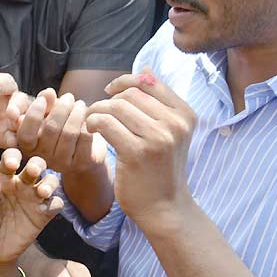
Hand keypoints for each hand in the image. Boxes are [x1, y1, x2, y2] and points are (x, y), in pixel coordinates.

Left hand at [0, 64, 42, 147]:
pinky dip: (16, 140)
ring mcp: (15, 119)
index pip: (6, 82)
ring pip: (24, 120)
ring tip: (18, 125)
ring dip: (24, 123)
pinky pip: (17, 138)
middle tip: (11, 112)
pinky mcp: (11, 135)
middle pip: (21, 102)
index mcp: (5, 84)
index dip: (0, 86)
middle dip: (17, 106)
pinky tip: (12, 142)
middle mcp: (15, 101)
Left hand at [0, 149, 62, 265]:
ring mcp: (33, 199)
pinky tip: (46, 209)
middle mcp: (20, 184)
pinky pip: (55, 204)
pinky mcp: (42, 215)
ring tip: (43, 192)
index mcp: (2, 177)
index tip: (11, 165)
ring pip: (50, 180)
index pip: (11, 158)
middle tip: (32, 172)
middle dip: (37, 164)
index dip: (13, 157)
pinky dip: (55, 203)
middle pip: (36, 164)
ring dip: (50, 182)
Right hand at [15, 91, 106, 176]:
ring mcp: (62, 163)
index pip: (26, 134)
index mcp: (28, 147)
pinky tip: (88, 117)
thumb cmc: (59, 126)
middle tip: (69, 97)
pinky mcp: (81, 163)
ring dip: (76, 113)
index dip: (34, 114)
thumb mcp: (47, 113)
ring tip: (80, 104)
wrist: (82, 150)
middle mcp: (43, 158)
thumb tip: (49, 93)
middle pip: (51, 129)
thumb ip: (45, 101)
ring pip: (69, 133)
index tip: (43, 98)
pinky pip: (85, 138)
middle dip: (61, 107)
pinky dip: (87, 123)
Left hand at [85, 67, 195, 228]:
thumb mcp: (168, 132)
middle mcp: (175, 124)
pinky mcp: (137, 153)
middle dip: (108, 100)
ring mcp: (158, 138)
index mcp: (185, 114)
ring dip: (97, 111)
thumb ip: (157, 101)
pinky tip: (92, 131)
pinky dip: (93, 123)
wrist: (164, 208)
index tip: (110, 94)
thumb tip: (144, 69)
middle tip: (97, 113)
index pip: (148, 81)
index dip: (124, 82)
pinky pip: (106, 123)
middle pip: (130, 93)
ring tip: (93, 123)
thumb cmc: (160, 168)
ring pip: (116, 106)